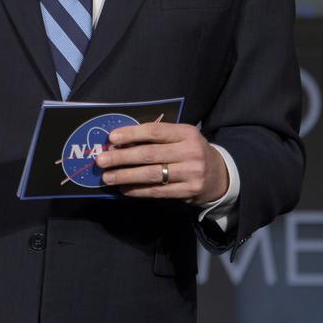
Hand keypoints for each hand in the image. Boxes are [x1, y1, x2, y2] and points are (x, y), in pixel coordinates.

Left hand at [94, 122, 228, 204]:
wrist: (220, 176)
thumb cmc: (190, 151)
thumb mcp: (180, 138)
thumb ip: (156, 138)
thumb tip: (120, 142)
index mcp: (187, 133)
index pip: (155, 131)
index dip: (131, 134)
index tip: (111, 138)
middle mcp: (191, 152)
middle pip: (150, 154)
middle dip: (122, 158)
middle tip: (101, 160)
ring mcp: (191, 173)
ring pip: (152, 174)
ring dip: (126, 176)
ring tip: (107, 177)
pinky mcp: (189, 191)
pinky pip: (158, 191)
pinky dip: (138, 190)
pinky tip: (124, 189)